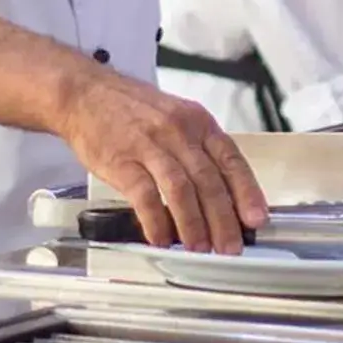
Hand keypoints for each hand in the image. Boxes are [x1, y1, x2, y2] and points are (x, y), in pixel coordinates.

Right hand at [54, 68, 267, 253]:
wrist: (85, 94)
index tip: (256, 219)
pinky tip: (161, 238)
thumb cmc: (132, 109)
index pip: (231, 159)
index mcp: (197, 121)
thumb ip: (198, 149)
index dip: (247, 192)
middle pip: (209, 181)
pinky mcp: (122, 160)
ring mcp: (149, 145)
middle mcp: (178, 131)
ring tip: (199, 248)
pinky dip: (156, 221)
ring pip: (181, 190)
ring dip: (193, 224)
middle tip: (230, 247)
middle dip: (223, 220)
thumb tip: (221, 194)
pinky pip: (145, 196)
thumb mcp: (176, 117)